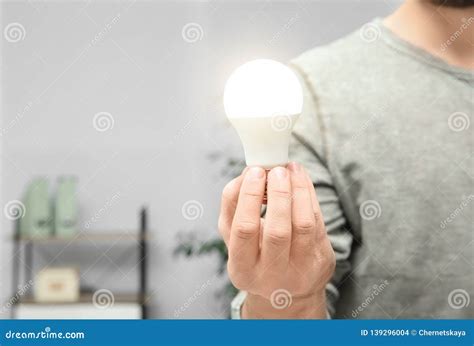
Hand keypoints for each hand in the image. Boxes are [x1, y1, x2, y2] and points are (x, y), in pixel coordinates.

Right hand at [218, 162, 334, 317]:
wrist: (286, 287)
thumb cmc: (255, 253)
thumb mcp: (234, 237)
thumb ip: (232, 206)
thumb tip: (248, 172)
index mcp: (242, 269)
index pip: (244, 230)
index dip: (249, 197)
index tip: (254, 172)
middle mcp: (271, 276)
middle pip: (277, 231)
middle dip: (277, 194)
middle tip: (276, 170)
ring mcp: (300, 271)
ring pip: (303, 224)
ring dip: (298, 190)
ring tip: (291, 169)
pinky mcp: (321, 260)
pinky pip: (318, 221)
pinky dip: (309, 195)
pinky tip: (301, 179)